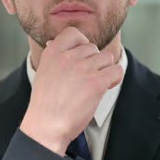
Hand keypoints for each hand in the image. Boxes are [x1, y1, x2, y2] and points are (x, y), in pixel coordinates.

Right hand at [19, 26, 123, 155]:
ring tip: (97, 83)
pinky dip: (115, 78)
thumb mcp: (43, 72)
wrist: (46, 126)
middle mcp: (68, 57)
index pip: (73, 33)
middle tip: (88, 78)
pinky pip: (116, 70)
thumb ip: (53, 57)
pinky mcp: (96, 83)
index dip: (81, 43)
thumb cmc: (45, 104)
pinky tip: (107, 86)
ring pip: (106, 58)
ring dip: (104, 70)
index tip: (82, 56)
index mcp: (53, 52)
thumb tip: (54, 42)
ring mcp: (83, 69)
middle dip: (93, 62)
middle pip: (93, 48)